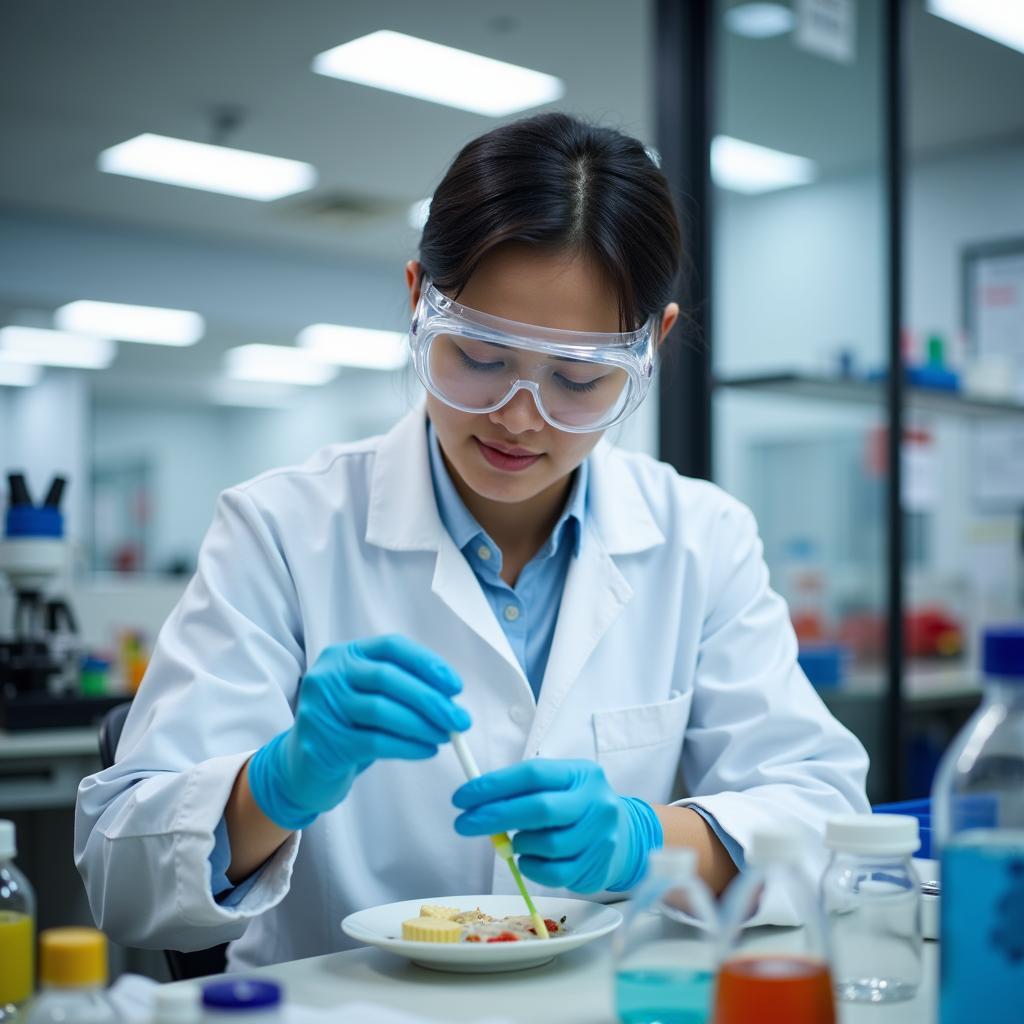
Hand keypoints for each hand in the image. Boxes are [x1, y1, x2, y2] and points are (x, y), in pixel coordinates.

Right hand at [249, 635, 470, 829]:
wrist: (304, 767)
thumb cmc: (350, 726)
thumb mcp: (370, 695)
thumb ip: (403, 688)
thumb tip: (451, 698)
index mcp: (345, 654)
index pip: (392, 647)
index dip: (427, 663)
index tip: (455, 686)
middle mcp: (329, 674)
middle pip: (388, 677)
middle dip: (430, 699)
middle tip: (460, 720)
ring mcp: (322, 707)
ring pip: (381, 710)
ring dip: (422, 725)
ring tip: (446, 736)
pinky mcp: (323, 741)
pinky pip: (374, 741)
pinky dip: (407, 746)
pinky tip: (426, 750)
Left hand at [452, 759, 661, 891]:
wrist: (626, 836)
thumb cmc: (577, 807)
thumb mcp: (559, 785)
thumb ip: (523, 791)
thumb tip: (476, 803)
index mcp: (581, 773)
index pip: (533, 774)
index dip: (494, 785)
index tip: (462, 797)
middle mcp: (595, 802)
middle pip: (539, 809)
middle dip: (495, 816)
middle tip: (463, 824)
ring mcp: (600, 837)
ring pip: (546, 845)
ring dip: (519, 844)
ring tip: (516, 840)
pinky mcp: (597, 867)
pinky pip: (553, 874)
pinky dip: (531, 867)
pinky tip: (529, 858)